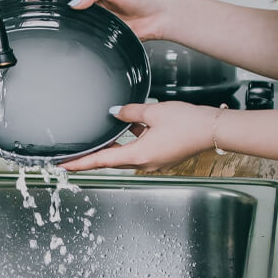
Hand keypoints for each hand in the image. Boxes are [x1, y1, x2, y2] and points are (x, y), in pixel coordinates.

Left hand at [60, 102, 215, 171]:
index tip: (64, 166)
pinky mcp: (162, 156)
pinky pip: (140, 149)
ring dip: (115, 145)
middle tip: (74, 154)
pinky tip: (132, 125)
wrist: (213, 129)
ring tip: (101, 135)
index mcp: (139, 155)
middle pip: (112, 160)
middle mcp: (145, 162)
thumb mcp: (153, 112)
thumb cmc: (188, 123)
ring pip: (127, 153)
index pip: (102, 161)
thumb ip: (130, 112)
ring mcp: (155, 161)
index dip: (81, 163)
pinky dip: (132, 140)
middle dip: (94, 156)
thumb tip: (115, 112)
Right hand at [67, 0, 172, 40]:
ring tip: (76, 26)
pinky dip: (89, 38)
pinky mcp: (107, 35)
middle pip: (74, 12)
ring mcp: (102, 22)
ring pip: (81, 26)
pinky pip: (93, 38)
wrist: (160, 15)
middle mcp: (97, 6)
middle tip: (65, 17)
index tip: (56, 5)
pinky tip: (88, 35)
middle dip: (68, 15)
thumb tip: (75, 2)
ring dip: (78, 27)